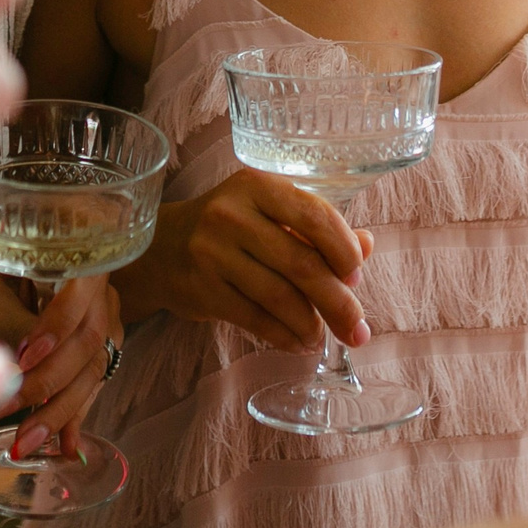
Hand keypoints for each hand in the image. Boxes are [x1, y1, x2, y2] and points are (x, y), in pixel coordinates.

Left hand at [0, 269, 121, 455]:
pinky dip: (73, 415)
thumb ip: (10, 328)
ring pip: (92, 369)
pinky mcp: (94, 347)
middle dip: (51, 387)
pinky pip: (89, 383)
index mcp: (79, 260)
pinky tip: (65, 445)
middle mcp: (100, 291)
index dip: (58, 327)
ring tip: (30, 443)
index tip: (24, 358)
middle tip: (17, 419)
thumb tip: (17, 373)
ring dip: (61, 411)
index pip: (80, 294)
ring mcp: (103, 320)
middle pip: (89, 342)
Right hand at [121, 167, 374, 353]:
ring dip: (310, 324)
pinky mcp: (201, 289)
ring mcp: (212, 252)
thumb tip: (367, 245)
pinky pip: (254, 318)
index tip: (356, 275)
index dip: (343, 250)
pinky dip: (283, 335)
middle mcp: (232, 214)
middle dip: (337, 302)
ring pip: (279, 296)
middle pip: (301, 263)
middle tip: (358, 329)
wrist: (159, 248)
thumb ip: (317, 227)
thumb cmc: (228, 227)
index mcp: (257, 185)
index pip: (314, 215)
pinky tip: (298, 342)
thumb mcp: (269, 212)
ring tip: (324, 338)